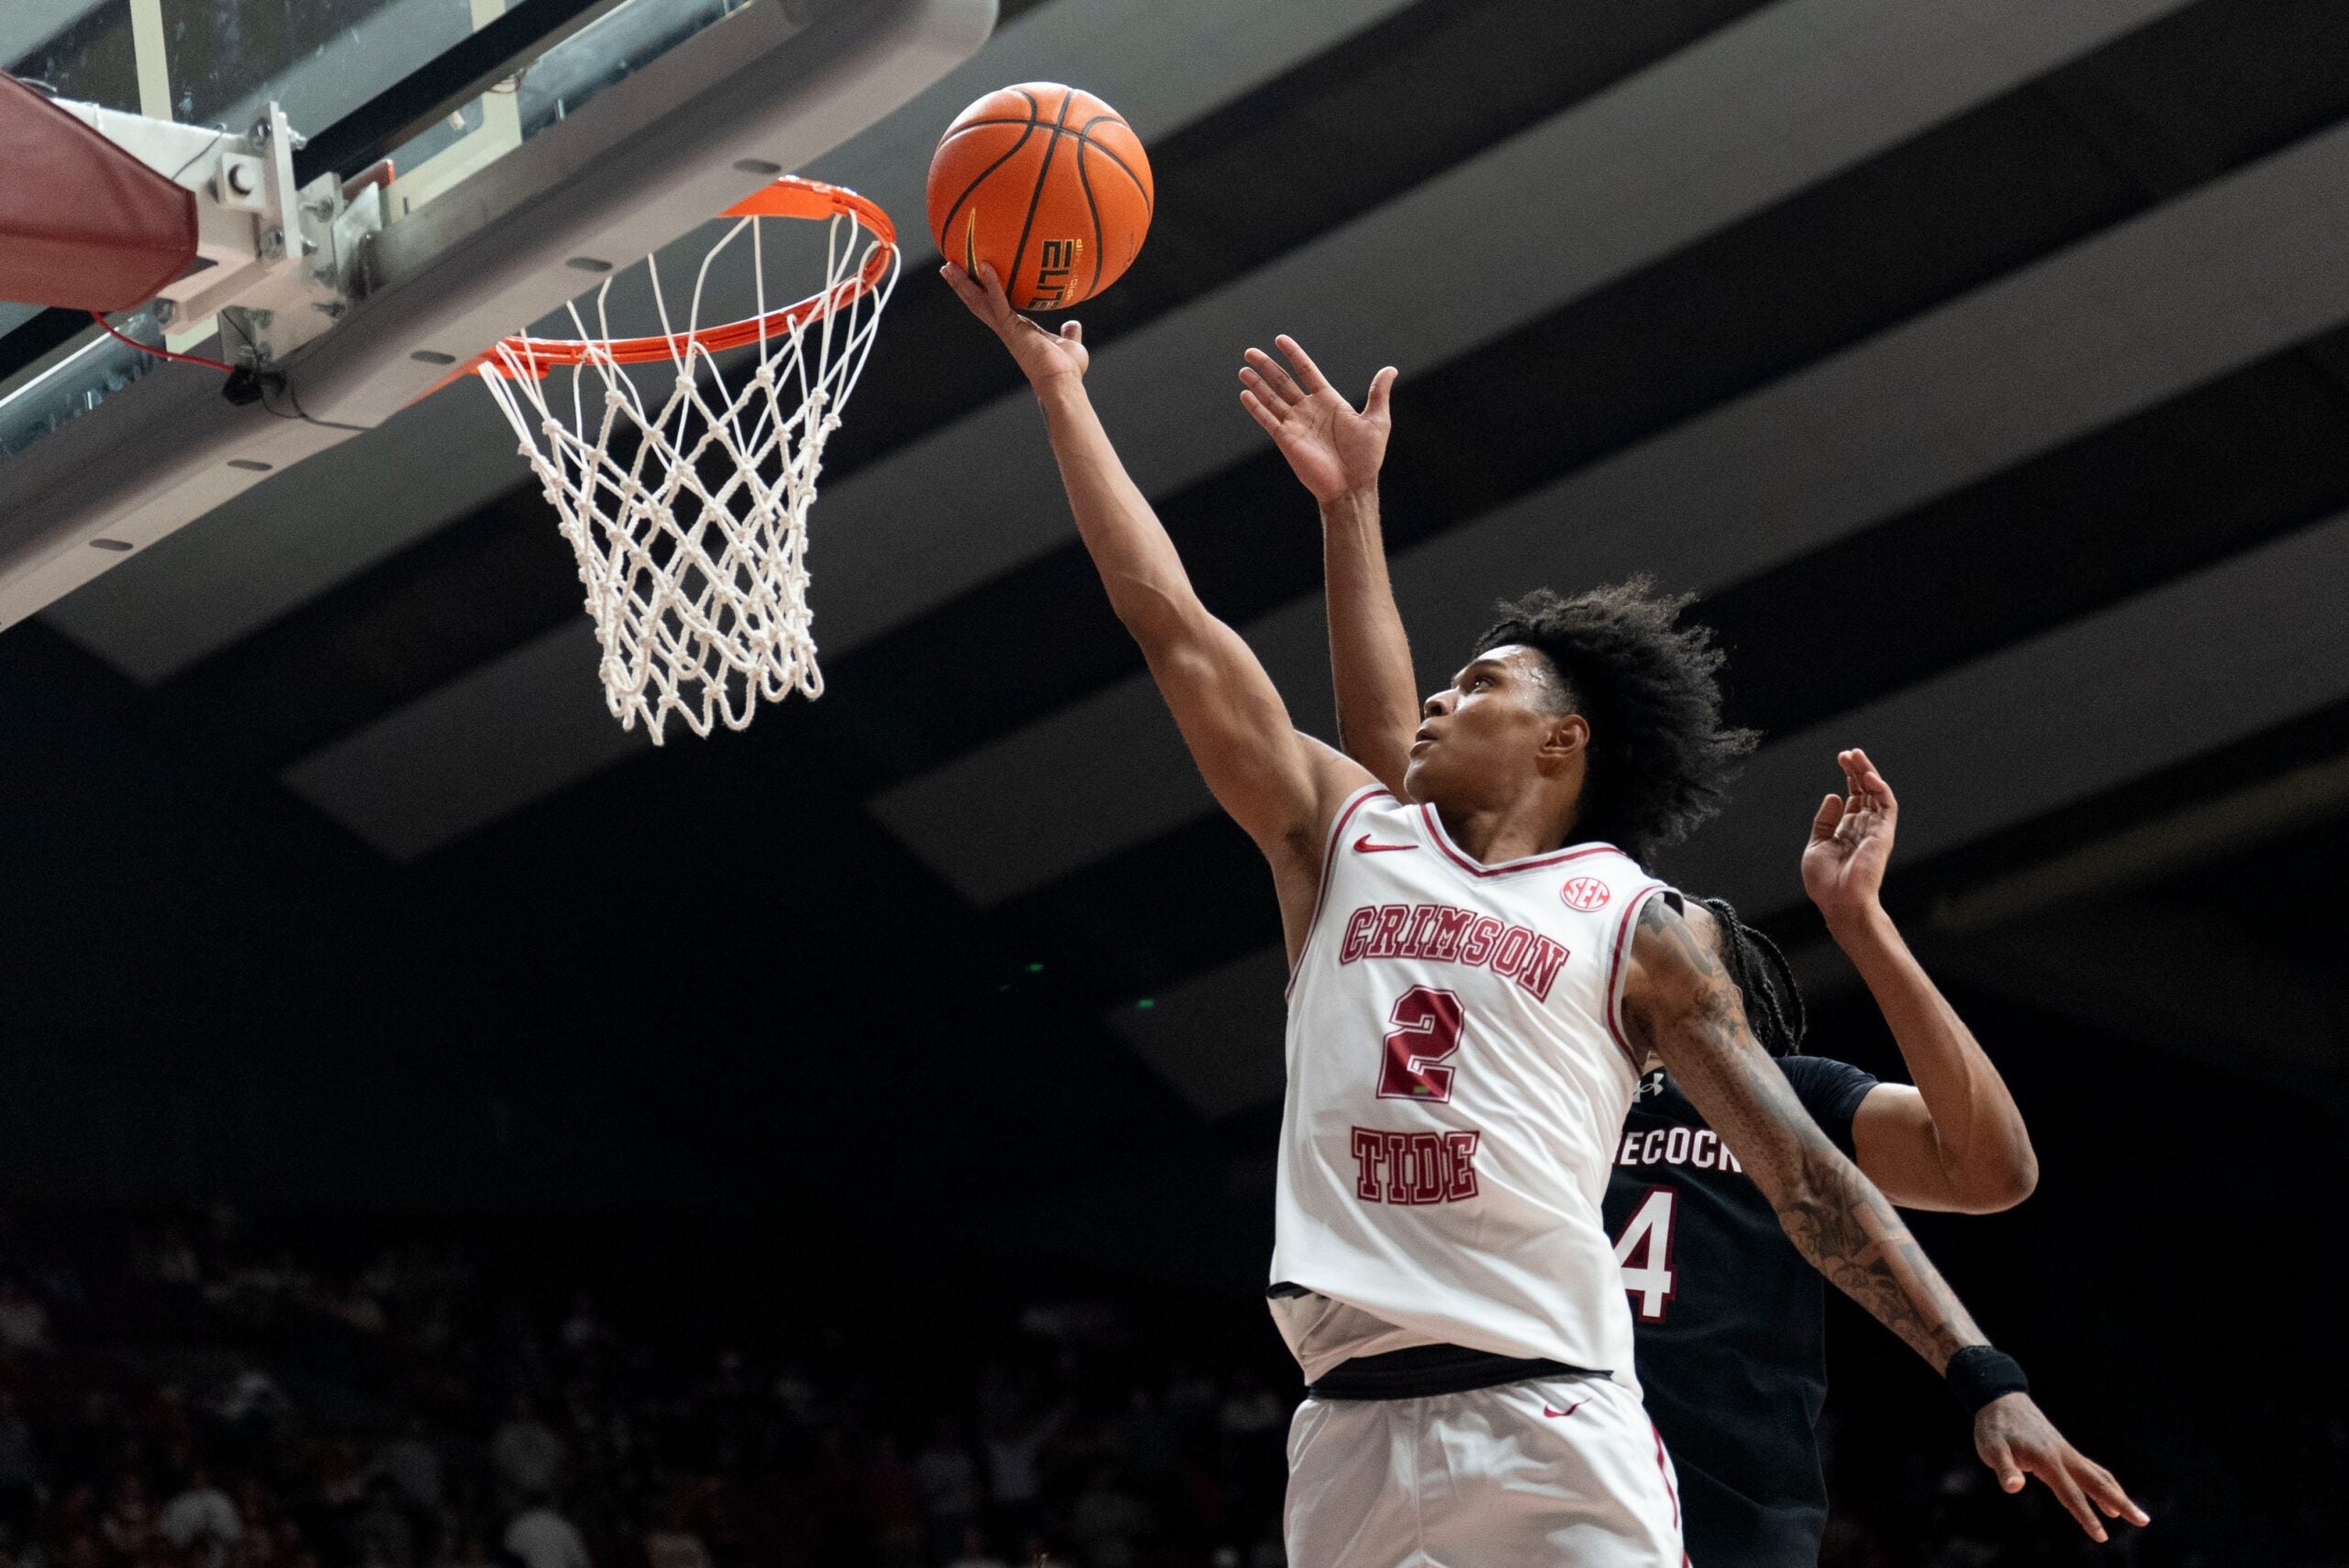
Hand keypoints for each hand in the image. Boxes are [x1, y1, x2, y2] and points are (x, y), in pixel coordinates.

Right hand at [941, 261, 1088, 388]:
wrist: (1062, 383)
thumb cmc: (1066, 370)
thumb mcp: (1069, 345)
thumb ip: (1069, 333)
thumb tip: (1073, 324)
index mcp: (1016, 330)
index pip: (993, 307)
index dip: (981, 292)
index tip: (972, 279)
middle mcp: (1006, 329)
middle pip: (977, 302)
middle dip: (962, 285)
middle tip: (948, 267)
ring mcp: (1006, 329)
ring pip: (979, 301)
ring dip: (963, 282)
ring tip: (948, 265)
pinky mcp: (1012, 328)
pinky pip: (999, 301)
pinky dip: (992, 283)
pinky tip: (984, 265)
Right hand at [1237, 335, 1395, 501]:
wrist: (1352, 486)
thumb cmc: (1366, 457)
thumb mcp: (1377, 420)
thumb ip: (1378, 393)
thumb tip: (1390, 369)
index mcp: (1328, 401)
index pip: (1306, 371)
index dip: (1294, 355)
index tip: (1280, 340)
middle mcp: (1309, 410)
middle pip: (1283, 382)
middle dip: (1267, 366)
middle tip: (1250, 351)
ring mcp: (1296, 424)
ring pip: (1271, 398)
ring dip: (1257, 384)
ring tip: (1243, 370)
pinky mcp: (1286, 440)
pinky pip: (1268, 420)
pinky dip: (1256, 408)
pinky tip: (1245, 394)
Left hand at [1802, 747, 1896, 930]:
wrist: (1839, 902)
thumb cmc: (1826, 882)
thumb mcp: (1817, 845)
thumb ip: (1825, 821)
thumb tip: (1833, 795)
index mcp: (1848, 830)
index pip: (1854, 797)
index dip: (1849, 777)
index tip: (1842, 759)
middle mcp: (1864, 827)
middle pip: (1865, 791)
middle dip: (1858, 770)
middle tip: (1849, 752)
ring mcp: (1875, 830)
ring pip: (1877, 794)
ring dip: (1868, 773)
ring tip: (1856, 756)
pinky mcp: (1883, 834)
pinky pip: (1887, 807)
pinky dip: (1880, 789)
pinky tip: (1867, 776)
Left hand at [1973, 1392, 2147, 1541]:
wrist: (2000, 1398)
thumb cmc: (1993, 1427)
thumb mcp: (1991, 1448)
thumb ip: (2004, 1468)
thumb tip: (2013, 1487)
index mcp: (2047, 1460)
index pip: (2070, 1493)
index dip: (2085, 1516)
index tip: (2101, 1536)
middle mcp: (2063, 1456)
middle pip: (2097, 1483)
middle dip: (2120, 1503)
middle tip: (2143, 1521)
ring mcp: (2066, 1452)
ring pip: (2098, 1475)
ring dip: (2117, 1495)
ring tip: (2135, 1515)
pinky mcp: (2063, 1450)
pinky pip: (2089, 1469)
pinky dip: (2103, 1484)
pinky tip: (2108, 1498)